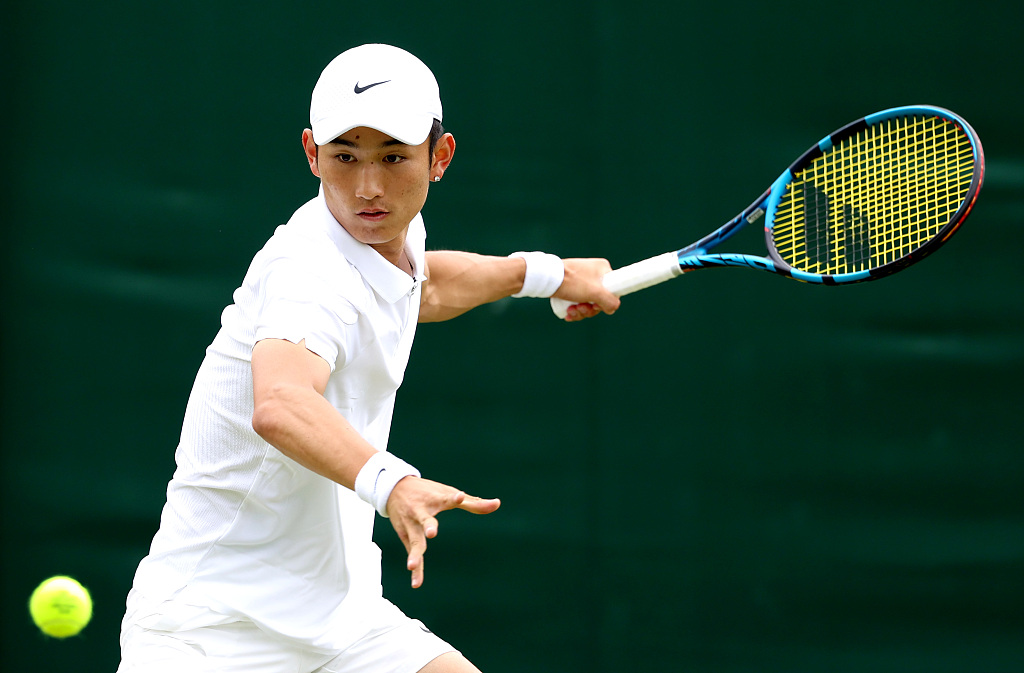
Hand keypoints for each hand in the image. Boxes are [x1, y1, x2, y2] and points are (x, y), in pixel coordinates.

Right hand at [386, 476, 500, 587]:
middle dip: (428, 526)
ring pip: (414, 541)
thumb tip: (497, 504)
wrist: (393, 488)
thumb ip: (473, 503)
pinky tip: (416, 584)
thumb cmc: (428, 492)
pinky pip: (411, 553)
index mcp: (435, 499)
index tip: (459, 496)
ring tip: (411, 565)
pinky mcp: (406, 536)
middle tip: (431, 532)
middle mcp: (421, 512)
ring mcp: (411, 525)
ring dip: (414, 553)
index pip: (447, 498)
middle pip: (425, 520)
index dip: (454, 497)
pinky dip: (415, 569)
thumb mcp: (448, 493)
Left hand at [554, 258, 620, 320]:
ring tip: (571, 311)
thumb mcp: (596, 293)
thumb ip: (611, 301)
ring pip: (587, 302)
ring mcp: (581, 279)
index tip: (595, 306)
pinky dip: (574, 309)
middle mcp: (593, 272)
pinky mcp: (571, 286)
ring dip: (580, 311)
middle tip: (580, 308)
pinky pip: (577, 300)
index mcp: (602, 269)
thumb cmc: (572, 282)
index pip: (612, 290)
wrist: (546, 278)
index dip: (604, 302)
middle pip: (598, 298)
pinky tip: (567, 313)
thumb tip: (612, 308)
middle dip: (589, 309)